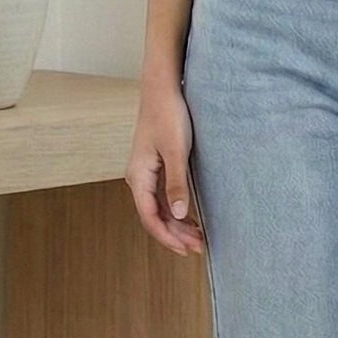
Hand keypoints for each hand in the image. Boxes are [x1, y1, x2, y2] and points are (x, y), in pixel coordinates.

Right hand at [125, 87, 205, 255]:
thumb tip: (178, 214)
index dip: (167, 237)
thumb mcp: (176, 151)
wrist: (163, 88)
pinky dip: (175, 210)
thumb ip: (176, 183)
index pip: (149, 217)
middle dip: (174, 234)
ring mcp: (147, 172)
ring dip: (176, 223)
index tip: (186, 249)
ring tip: (197, 236)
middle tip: (198, 247)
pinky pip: (162, 196)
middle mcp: (139, 177)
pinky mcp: (156, 165)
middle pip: (154, 216)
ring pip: (159, 207)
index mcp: (139, 176)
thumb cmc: (168, 115)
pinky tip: (189, 216)